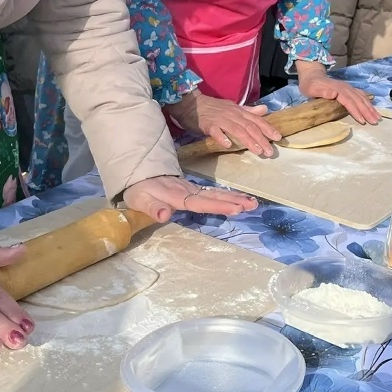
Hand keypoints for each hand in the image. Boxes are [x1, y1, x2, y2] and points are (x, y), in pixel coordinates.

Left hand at [123, 176, 256, 223]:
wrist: (138, 175)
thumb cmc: (138, 191)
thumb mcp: (140, 200)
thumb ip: (153, 208)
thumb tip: (164, 216)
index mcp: (178, 196)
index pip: (201, 203)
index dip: (218, 205)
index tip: (236, 208)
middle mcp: (188, 192)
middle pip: (214, 197)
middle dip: (234, 201)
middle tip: (253, 204)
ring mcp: (191, 191)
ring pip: (216, 194)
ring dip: (234, 198)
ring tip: (252, 202)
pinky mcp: (192, 192)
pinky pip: (212, 193)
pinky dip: (226, 196)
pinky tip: (238, 199)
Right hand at [165, 89, 281, 156]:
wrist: (191, 103)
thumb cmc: (212, 107)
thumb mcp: (232, 107)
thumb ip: (248, 110)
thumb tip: (265, 109)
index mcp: (239, 111)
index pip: (256, 120)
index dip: (268, 128)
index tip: (278, 138)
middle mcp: (232, 114)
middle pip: (249, 127)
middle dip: (261, 139)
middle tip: (270, 152)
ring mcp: (220, 119)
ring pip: (237, 130)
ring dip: (248, 140)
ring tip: (257, 151)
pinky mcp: (207, 124)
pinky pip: (215, 131)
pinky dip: (222, 138)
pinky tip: (228, 145)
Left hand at [297, 63, 379, 124]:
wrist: (312, 75)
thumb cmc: (310, 85)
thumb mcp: (311, 89)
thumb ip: (322, 92)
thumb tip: (334, 94)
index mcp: (337, 90)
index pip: (349, 102)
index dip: (356, 111)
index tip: (362, 121)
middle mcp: (345, 88)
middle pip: (358, 101)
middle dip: (367, 111)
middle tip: (375, 122)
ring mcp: (348, 88)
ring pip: (362, 98)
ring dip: (370, 108)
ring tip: (378, 117)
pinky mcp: (349, 89)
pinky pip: (361, 95)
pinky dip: (368, 101)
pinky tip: (372, 107)